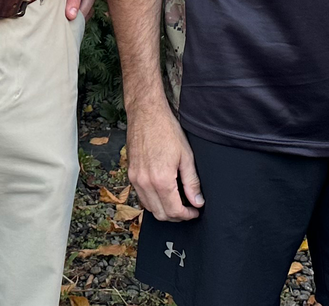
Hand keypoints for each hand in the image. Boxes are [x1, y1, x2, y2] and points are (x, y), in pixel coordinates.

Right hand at [127, 102, 203, 221]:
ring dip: (163, 210)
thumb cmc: (167, 130)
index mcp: (161, 180)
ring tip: (177, 202)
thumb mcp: (186, 156)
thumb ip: (192, 182)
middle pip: (160, 214)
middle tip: (188, 209)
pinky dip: (153, 200)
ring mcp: (135, 179)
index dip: (187, 215)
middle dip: (176, 216)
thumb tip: (197, 202)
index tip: (195, 211)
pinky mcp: (130, 173)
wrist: (146, 112)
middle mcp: (145, 183)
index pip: (174, 211)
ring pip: (149, 207)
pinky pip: (141, 196)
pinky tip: (163, 192)